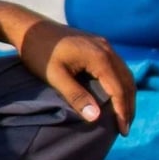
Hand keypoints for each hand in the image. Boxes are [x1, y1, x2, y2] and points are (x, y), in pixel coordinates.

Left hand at [17, 19, 135, 135]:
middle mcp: (106, 48)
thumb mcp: (55, 76)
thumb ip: (76, 96)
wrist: (30, 27)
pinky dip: (120, 83)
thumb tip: (96, 118)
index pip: (119, 89)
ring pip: (124, 73)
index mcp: (99, 57)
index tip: (123, 132)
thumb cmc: (39, 53)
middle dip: (128, 106)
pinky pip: (117, 66)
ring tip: (123, 116)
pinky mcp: (98, 44)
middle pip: (126, 81)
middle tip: (125, 129)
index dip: (122, 112)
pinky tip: (114, 95)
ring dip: (126, 95)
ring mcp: (103, 44)